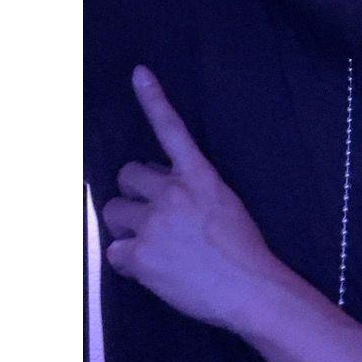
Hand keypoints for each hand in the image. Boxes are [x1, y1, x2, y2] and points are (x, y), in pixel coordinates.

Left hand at [102, 66, 285, 330]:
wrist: (248, 288)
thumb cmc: (242, 249)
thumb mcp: (224, 204)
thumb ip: (191, 188)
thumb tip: (158, 184)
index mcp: (200, 176)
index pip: (172, 130)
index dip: (153, 98)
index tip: (137, 72)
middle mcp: (174, 193)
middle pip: (126, 176)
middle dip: (132, 194)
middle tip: (150, 215)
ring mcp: (154, 224)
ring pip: (113, 213)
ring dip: (127, 227)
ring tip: (153, 246)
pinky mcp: (140, 256)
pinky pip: (114, 252)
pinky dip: (128, 262)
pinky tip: (152, 270)